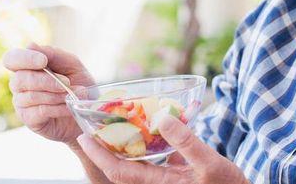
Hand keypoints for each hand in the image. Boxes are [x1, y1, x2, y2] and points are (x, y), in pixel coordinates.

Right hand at [3, 42, 94, 145]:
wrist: (87, 111)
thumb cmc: (77, 84)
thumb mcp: (72, 65)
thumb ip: (54, 54)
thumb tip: (30, 45)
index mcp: (27, 66)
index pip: (12, 59)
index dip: (24, 58)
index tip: (43, 61)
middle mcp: (19, 84)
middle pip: (20, 79)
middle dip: (45, 80)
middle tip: (66, 82)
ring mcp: (22, 103)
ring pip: (31, 96)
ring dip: (55, 95)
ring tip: (72, 95)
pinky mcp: (29, 119)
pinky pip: (39, 111)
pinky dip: (57, 108)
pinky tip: (68, 107)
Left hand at [77, 115, 248, 183]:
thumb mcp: (211, 164)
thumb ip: (186, 142)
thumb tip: (161, 118)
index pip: (120, 171)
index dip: (99, 154)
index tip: (84, 136)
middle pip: (122, 168)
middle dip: (105, 150)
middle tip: (92, 126)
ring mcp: (168, 182)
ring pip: (137, 165)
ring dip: (124, 147)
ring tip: (115, 125)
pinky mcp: (178, 178)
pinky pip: (155, 163)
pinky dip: (147, 147)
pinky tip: (151, 130)